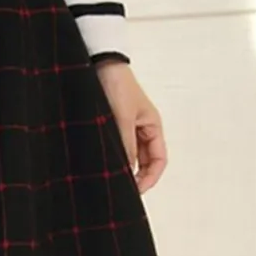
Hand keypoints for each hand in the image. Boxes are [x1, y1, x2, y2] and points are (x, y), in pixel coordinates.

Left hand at [95, 61, 166, 193]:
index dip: (150, 178)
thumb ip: (125, 144)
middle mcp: (140, 129)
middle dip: (134, 178)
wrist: (96, 64)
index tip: (136, 191)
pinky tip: (98, 165)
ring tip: (107, 180)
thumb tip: (125, 172)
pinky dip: (109, 157)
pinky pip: (113, 147)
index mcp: (153, 126)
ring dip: (120, 168)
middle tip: (119, 191)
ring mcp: (124, 128)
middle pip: (143, 162)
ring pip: (126, 156)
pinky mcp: (107, 126)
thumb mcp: (122, 117)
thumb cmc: (115, 85)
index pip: (159, 160)